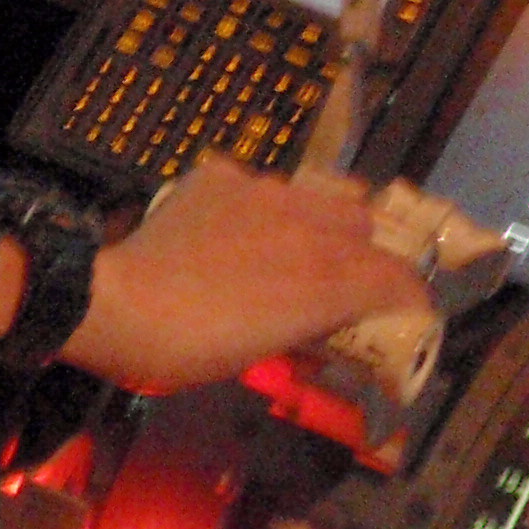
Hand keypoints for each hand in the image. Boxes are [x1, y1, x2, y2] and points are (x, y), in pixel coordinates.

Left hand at [57, 160, 431, 399]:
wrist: (120, 304)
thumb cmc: (194, 347)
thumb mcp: (265, 353)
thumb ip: (312, 331)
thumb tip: (331, 332)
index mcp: (325, 276)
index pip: (397, 277)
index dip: (408, 297)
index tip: (405, 312)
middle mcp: (305, 222)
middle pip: (362, 223)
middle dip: (362, 250)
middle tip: (338, 282)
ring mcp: (260, 191)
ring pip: (314, 195)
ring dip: (313, 223)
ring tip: (285, 251)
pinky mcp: (218, 175)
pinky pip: (255, 185)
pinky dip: (254, 208)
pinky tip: (229, 233)